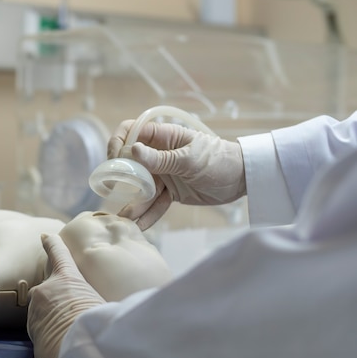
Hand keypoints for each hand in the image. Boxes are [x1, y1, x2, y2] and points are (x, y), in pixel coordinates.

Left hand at [27, 234, 104, 357]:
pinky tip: (63, 344)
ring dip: (52, 317)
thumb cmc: (99, 325)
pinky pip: (40, 330)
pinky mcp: (32, 331)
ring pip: (41, 310)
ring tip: (71, 331)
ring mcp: (35, 310)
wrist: (81, 352)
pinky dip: (50, 334)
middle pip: (47, 287)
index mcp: (67, 277)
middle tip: (70, 309)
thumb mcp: (104, 302)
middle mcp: (47, 289)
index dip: (51, 243)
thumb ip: (95, 297)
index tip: (45, 236)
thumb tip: (105, 300)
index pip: (58, 253)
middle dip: (54, 295)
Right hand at [108, 121, 245, 229]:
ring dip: (132, 202)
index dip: (117, 143)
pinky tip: (139, 226)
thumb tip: (132, 150)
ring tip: (125, 219)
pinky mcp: (170, 192)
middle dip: (120, 178)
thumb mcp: (190, 159)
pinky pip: (154, 203)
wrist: (244, 179)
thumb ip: (161, 158)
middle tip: (113, 193)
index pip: (130, 132)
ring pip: (140, 187)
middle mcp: (158, 154)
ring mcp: (163, 173)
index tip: (114, 161)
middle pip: (130, 163)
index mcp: (162, 136)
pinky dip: (147, 214)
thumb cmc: (219, 159)